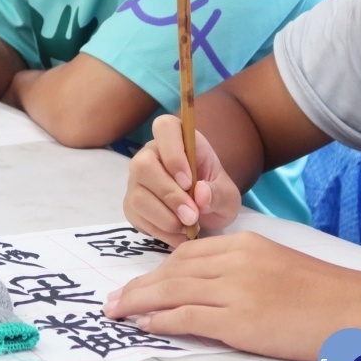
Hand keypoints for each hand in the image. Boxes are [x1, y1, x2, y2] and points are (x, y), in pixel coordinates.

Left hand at [103, 232, 360, 360]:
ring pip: (172, 291)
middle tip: (114, 299)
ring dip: (139, 302)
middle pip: (172, 270)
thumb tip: (212, 287)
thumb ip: (245, 269)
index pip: (188, 252)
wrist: (359, 309)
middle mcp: (236, 261)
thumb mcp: (280, 264)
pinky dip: (162, 321)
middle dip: (139, 285)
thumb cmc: (327, 294)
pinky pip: (187, 318)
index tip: (141, 281)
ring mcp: (236, 290)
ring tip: (118, 312)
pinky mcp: (240, 321)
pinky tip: (147, 326)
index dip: (159, 269)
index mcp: (246, 244)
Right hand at [124, 115, 242, 247]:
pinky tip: (179, 233)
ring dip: (166, 217)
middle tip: (192, 215)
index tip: (189, 181)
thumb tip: (200, 194)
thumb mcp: (228, 196)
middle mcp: (151, 154)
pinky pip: (137, 217)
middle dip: (169, 195)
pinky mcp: (131, 204)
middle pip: (143, 164)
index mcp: (179, 140)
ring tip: (189, 226)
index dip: (173, 153)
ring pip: (138, 195)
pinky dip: (161, 231)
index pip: (165, 127)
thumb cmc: (215, 195)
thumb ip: (218, 193)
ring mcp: (137, 180)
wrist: (204, 216)